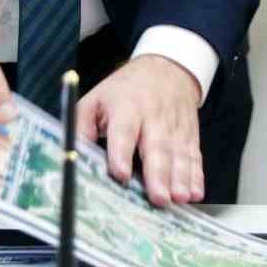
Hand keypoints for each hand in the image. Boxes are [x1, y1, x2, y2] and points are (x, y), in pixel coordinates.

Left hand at [77, 55, 203, 206]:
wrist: (167, 67)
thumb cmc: (125, 90)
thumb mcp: (96, 99)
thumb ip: (80, 128)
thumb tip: (69, 156)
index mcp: (126, 107)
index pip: (124, 131)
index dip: (122, 153)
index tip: (120, 174)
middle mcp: (154, 117)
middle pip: (157, 147)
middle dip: (158, 174)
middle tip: (159, 198)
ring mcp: (175, 126)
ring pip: (179, 154)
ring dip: (181, 178)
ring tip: (179, 198)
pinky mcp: (189, 134)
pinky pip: (194, 156)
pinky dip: (197, 175)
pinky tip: (195, 192)